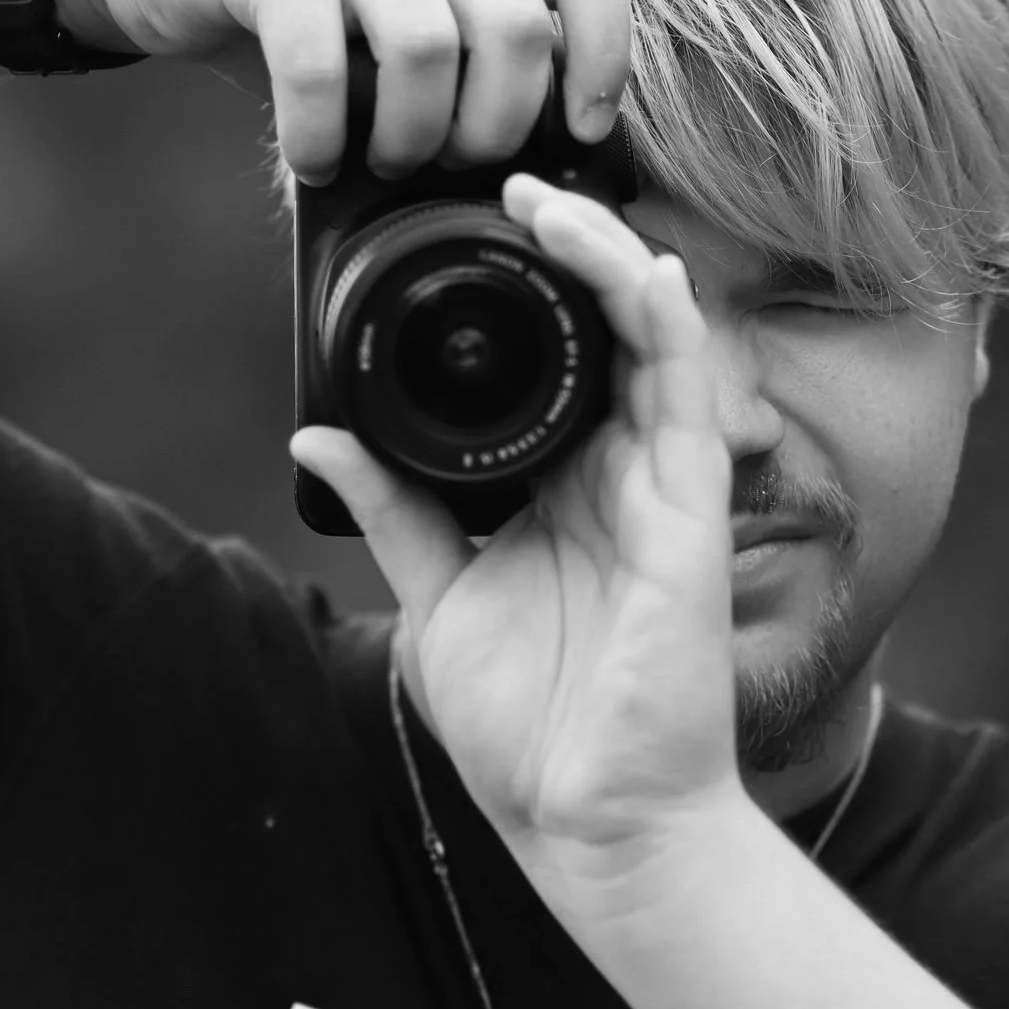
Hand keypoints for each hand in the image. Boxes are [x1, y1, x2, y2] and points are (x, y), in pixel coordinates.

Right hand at [40, 0, 629, 179]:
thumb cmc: (295, 20)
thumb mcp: (390, 35)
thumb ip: (458, 79)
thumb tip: (529, 191)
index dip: (603, 60)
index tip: (575, 136)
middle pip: (519, 31)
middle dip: (492, 131)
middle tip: (447, 167)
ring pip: (429, 50)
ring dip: (409, 137)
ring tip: (377, 161)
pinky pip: (321, 66)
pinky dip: (321, 137)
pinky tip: (312, 161)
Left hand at [289, 174, 740, 917]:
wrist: (590, 824)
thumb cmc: (528, 732)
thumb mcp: (436, 600)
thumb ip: (393, 511)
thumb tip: (318, 441)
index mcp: (559, 491)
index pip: (548, 361)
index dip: (517, 288)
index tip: (457, 230)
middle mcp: (614, 475)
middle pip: (600, 327)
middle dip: (562, 246)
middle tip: (498, 184)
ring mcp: (657, 487)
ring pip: (650, 333)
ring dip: (603, 255)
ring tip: (542, 201)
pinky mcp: (689, 509)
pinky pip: (690, 389)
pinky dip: (664, 314)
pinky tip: (632, 260)